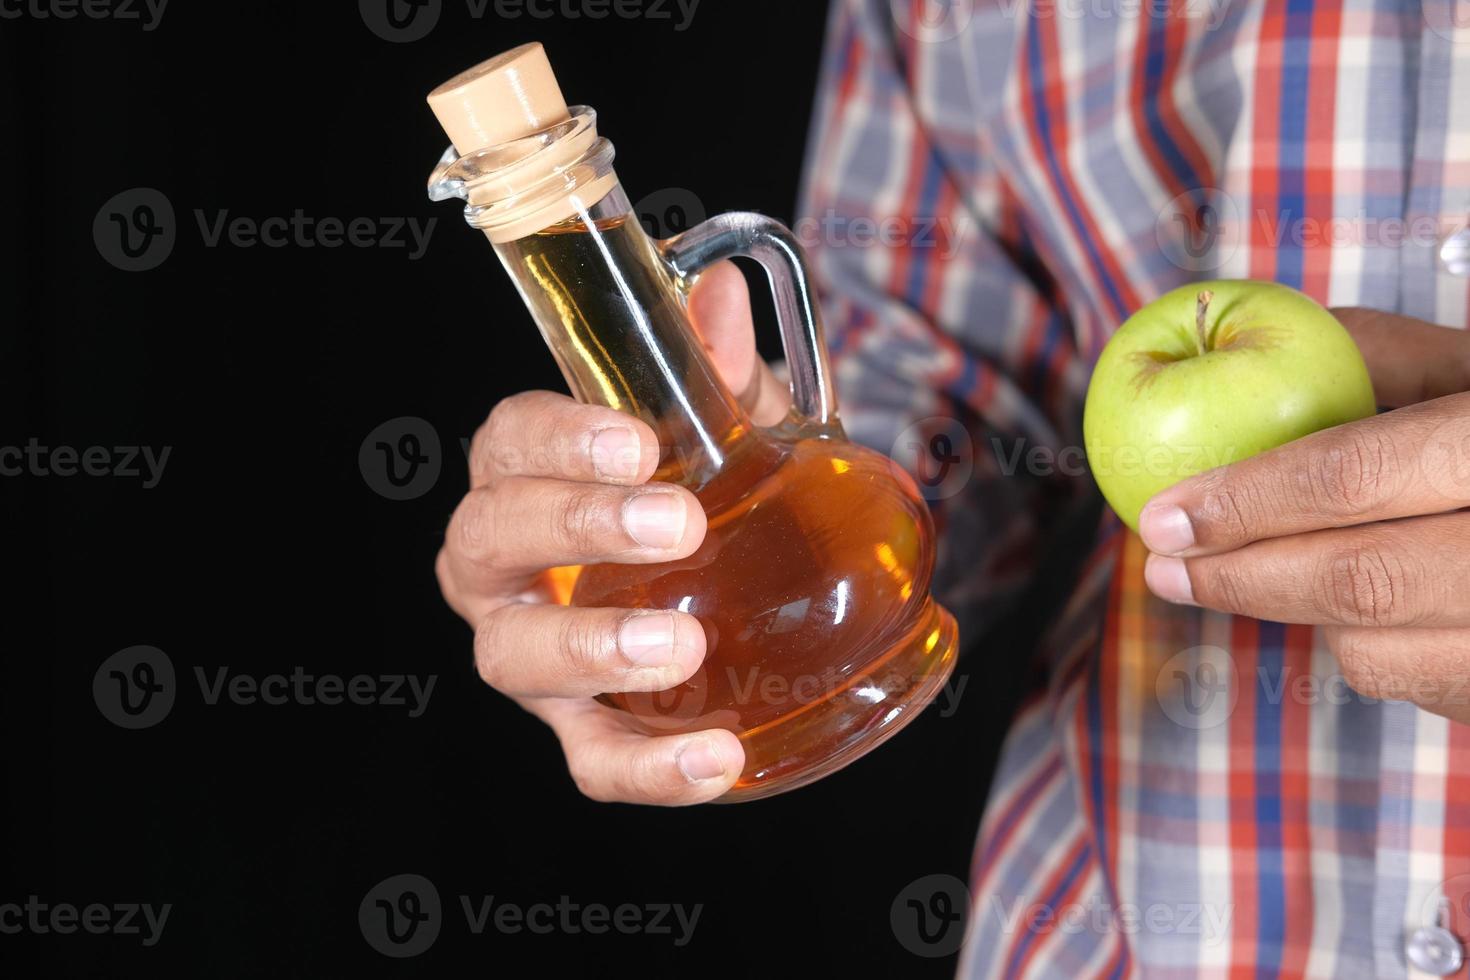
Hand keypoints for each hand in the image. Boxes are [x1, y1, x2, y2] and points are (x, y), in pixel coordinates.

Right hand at [436, 261, 790, 802]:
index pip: (508, 442)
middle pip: (491, 538)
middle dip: (576, 526)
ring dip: (589, 648)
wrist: (727, 583)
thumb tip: (717, 297)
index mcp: (526, 473)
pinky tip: (716, 758)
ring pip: (513, 656)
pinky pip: (591, 759)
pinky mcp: (580, 729)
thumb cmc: (698, 486)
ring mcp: (532, 650)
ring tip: (681, 646)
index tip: (638, 441)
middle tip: (677, 525)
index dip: (559, 439)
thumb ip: (716, 374)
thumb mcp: (720, 427)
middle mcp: (503, 565)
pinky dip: (646, 768)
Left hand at [1137, 309, 1469, 722]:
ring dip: (1308, 616)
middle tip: (1165, 566)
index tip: (1161, 515)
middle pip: (1362, 586)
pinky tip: (1376, 603)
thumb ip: (1375, 357)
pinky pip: (1425, 689)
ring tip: (1276, 569)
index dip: (1248, 501)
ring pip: (1383, 654)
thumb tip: (1232, 361)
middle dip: (1243, 579)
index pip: (1358, 477)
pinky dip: (1378, 650)